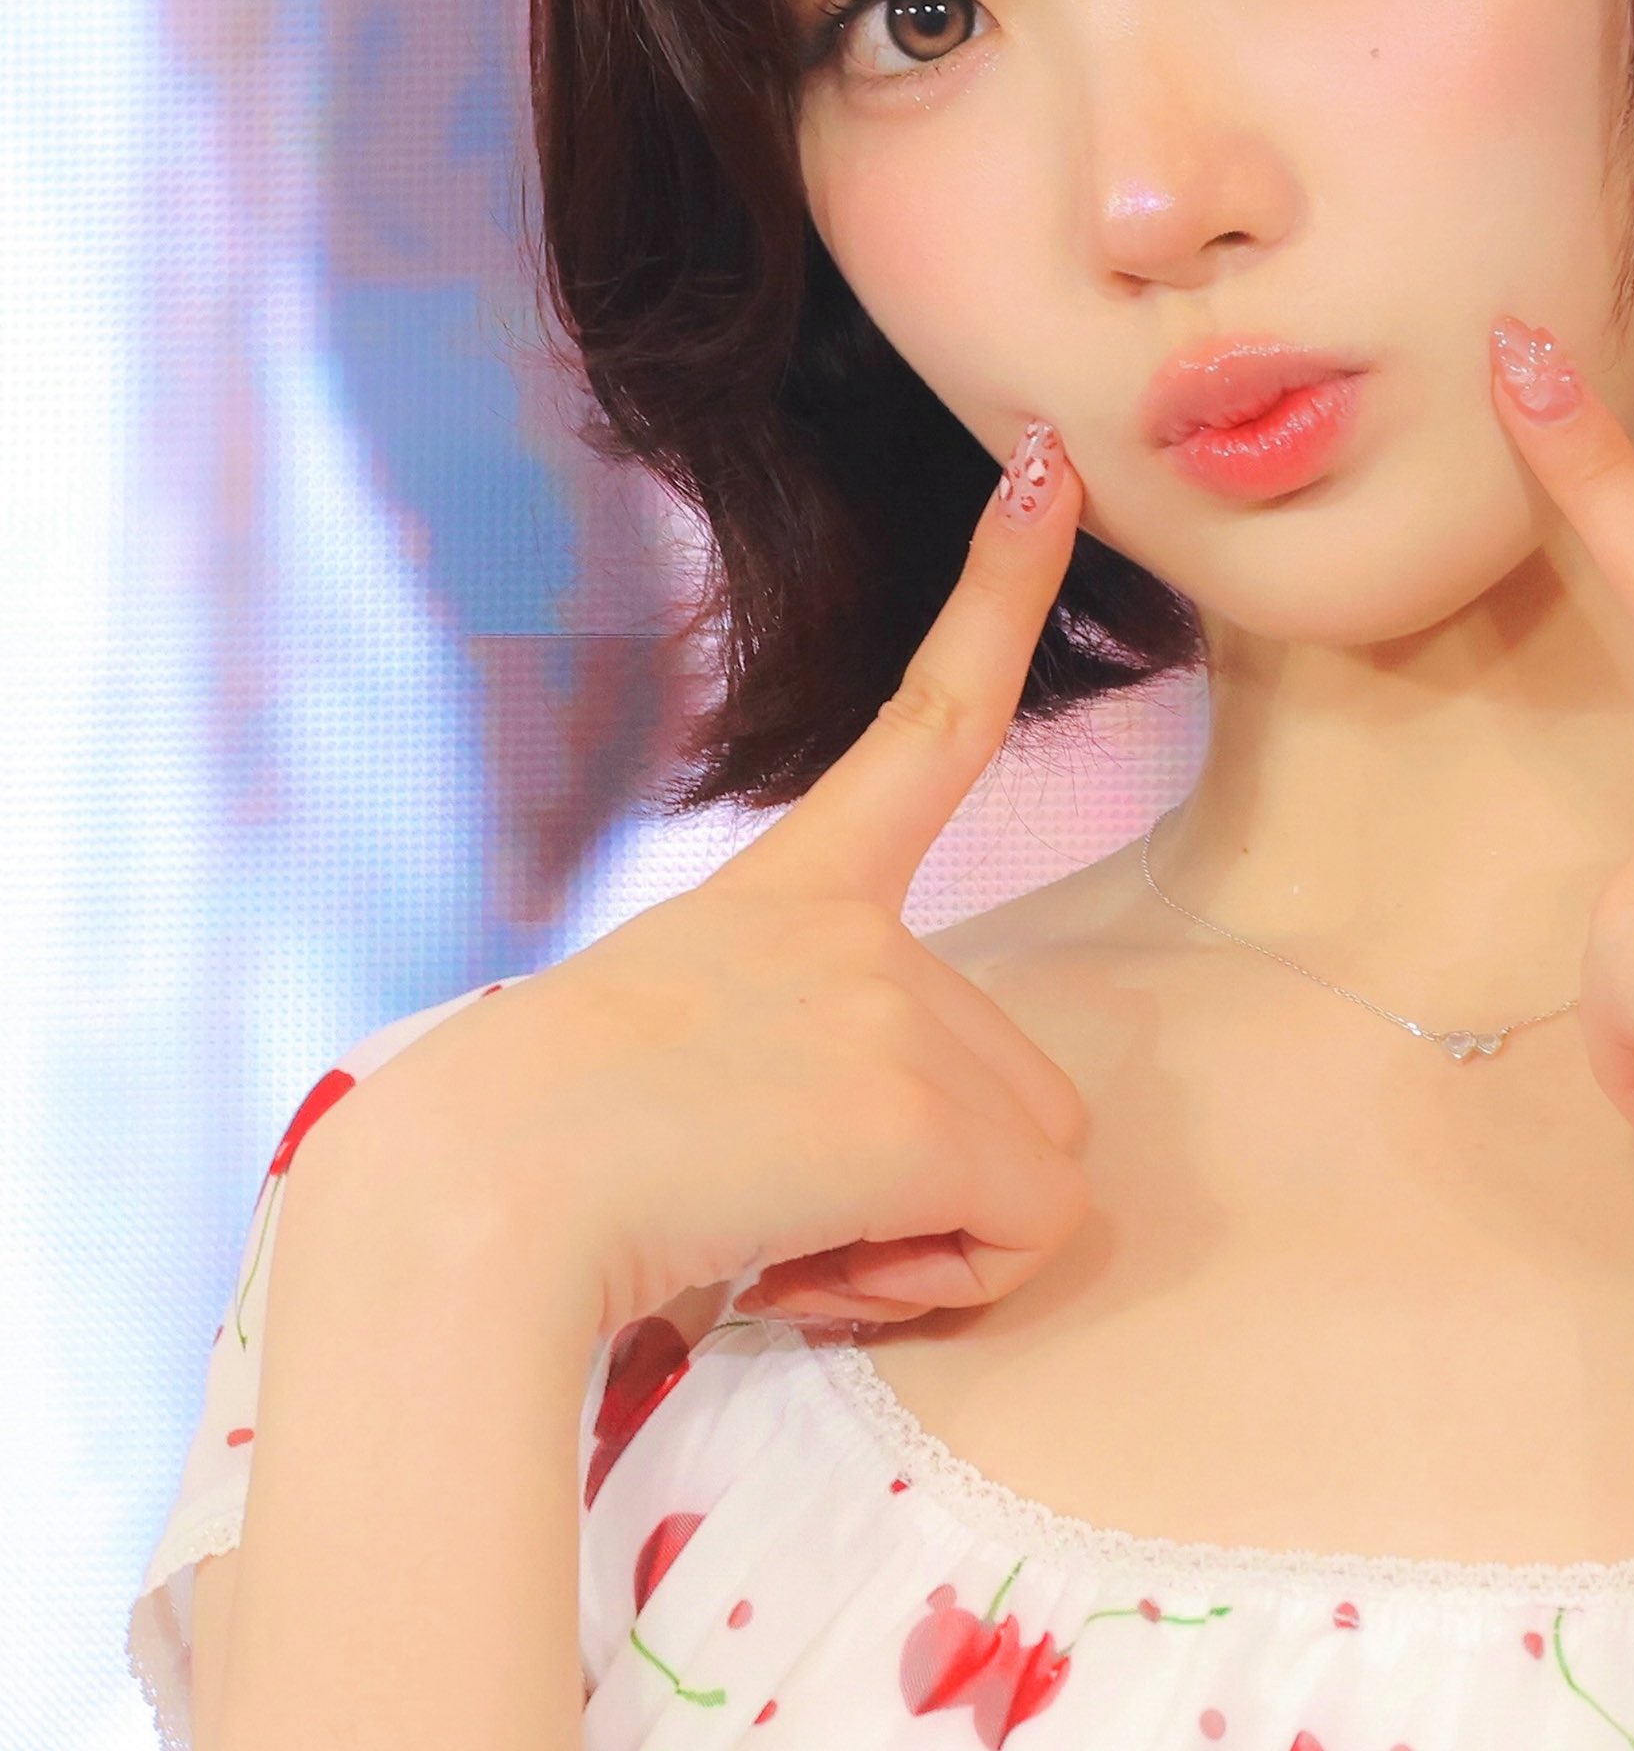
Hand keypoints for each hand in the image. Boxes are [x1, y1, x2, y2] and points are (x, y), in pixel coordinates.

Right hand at [289, 433, 1095, 1349]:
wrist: (469, 1211)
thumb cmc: (539, 1172)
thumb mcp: (681, 1068)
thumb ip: (805, 1074)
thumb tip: (867, 1190)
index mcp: (792, 891)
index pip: (926, 721)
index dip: (997, 594)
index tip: (1049, 469)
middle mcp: (859, 927)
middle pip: (1020, 1079)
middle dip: (940, 1182)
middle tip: (790, 1213)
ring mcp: (894, 1008)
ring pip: (1031, 1168)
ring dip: (934, 1240)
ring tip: (786, 1236)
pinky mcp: (918, 1112)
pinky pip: (1026, 1234)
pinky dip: (942, 1282)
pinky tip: (810, 1266)